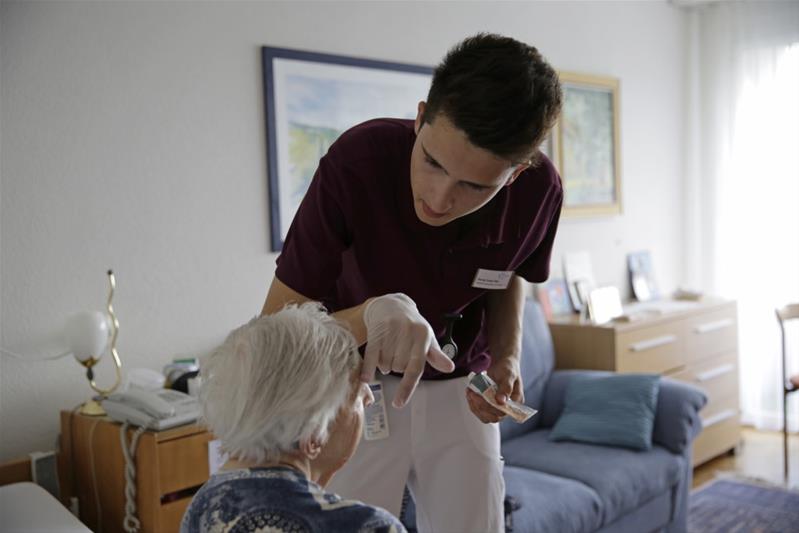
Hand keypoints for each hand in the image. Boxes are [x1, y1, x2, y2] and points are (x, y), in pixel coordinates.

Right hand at [361, 293, 454, 407]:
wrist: (392, 305)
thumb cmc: (413, 327)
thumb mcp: (427, 339)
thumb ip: (436, 356)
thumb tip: (450, 368)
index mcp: (423, 335)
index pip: (416, 367)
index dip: (407, 387)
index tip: (399, 403)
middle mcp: (407, 331)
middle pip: (399, 368)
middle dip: (397, 367)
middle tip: (398, 355)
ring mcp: (390, 330)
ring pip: (385, 365)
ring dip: (385, 365)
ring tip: (388, 352)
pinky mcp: (375, 331)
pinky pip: (370, 356)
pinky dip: (368, 369)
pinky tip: (365, 378)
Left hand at [466, 357, 523, 423]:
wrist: (502, 365)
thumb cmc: (508, 368)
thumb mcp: (508, 374)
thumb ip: (506, 387)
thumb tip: (501, 401)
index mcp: (516, 402)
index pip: (503, 411)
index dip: (491, 406)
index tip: (481, 394)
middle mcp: (508, 408)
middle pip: (494, 417)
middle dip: (481, 407)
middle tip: (472, 394)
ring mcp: (498, 408)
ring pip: (485, 417)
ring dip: (475, 407)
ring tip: (469, 392)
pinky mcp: (489, 406)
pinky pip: (480, 411)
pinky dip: (473, 404)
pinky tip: (470, 394)